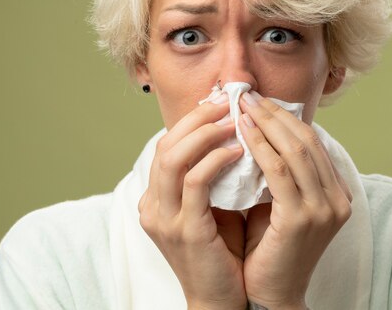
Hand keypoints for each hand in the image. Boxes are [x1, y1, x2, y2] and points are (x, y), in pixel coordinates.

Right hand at [138, 96, 246, 309]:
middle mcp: (152, 206)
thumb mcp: (213, 206)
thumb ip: (214, 175)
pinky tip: (238, 151)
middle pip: (165, 144)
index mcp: (157, 198)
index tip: (220, 102)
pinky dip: (215, 160)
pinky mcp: (184, 231)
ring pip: (173, 158)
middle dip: (197, 118)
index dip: (191, 120)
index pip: (167, 146)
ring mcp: (164, 219)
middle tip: (227, 101)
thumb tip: (237, 132)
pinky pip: (195, 183)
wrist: (224, 301)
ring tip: (233, 121)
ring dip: (205, 133)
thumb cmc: (223, 251)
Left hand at [239, 91, 352, 308]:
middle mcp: (337, 199)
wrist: (271, 293)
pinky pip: (279, 171)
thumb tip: (259, 132)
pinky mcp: (303, 218)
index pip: (312, 143)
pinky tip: (243, 132)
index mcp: (336, 193)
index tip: (259, 101)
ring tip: (243, 107)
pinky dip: (260, 146)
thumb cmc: (271, 248)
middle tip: (248, 96)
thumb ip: (281, 173)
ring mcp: (324, 209)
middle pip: (306, 140)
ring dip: (266, 124)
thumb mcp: (282, 203)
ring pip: (295, 150)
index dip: (285, 118)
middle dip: (275, 114)